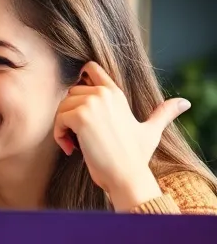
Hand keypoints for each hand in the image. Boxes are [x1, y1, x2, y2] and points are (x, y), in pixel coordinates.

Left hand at [54, 62, 188, 210]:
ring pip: (61, 107)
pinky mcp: (80, 117)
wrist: (127, 175)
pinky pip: (58, 120)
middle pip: (70, 93)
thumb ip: (163, 113)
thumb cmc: (135, 156)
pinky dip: (59, 136)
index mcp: (116, 93)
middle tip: (78, 136)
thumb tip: (185, 102)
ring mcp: (92, 104)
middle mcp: (104, 94)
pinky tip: (72, 148)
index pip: (91, 68)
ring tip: (75, 143)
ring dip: (62, 127)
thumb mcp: (151, 130)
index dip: (79, 79)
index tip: (78, 103)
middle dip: (69, 114)